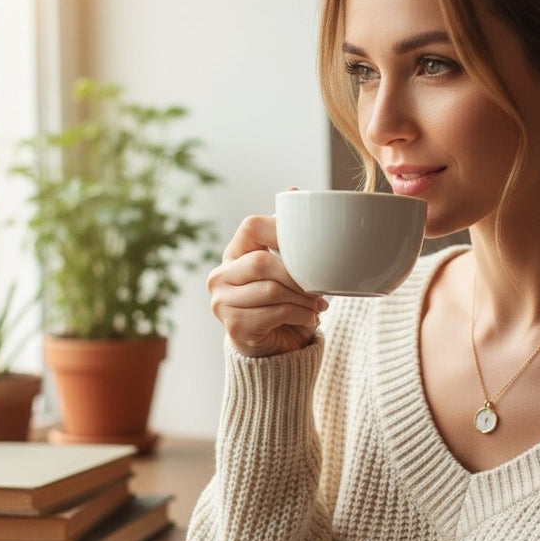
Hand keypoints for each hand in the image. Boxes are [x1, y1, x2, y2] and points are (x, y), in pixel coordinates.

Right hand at [207, 214, 327, 356]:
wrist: (274, 349)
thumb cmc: (282, 302)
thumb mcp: (286, 266)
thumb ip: (287, 236)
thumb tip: (295, 191)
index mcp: (233, 254)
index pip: (252, 226)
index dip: (282, 231)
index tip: (308, 249)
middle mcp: (219, 276)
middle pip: (263, 262)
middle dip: (297, 276)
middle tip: (320, 288)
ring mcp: (221, 302)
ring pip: (271, 290)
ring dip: (303, 299)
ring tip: (318, 306)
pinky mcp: (233, 326)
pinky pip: (274, 313)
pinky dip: (300, 315)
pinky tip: (310, 319)